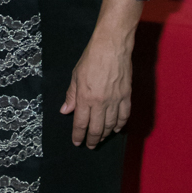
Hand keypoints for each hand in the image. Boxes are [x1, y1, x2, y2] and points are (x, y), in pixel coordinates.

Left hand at [60, 34, 132, 148]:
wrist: (112, 47)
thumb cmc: (91, 58)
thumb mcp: (76, 75)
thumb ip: (71, 95)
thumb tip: (65, 111)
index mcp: (85, 97)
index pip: (81, 123)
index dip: (78, 135)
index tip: (77, 142)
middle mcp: (101, 102)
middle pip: (96, 128)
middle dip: (92, 139)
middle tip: (89, 145)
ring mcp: (115, 100)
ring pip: (111, 125)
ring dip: (105, 135)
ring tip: (101, 139)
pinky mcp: (126, 96)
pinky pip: (124, 116)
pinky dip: (120, 125)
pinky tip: (116, 129)